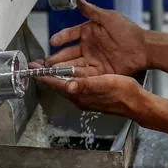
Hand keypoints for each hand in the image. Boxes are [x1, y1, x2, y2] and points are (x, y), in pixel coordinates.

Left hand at [34, 73, 149, 119]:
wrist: (136, 102)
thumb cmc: (123, 93)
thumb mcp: (105, 84)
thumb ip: (86, 85)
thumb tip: (69, 86)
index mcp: (80, 95)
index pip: (56, 84)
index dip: (43, 76)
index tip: (31, 68)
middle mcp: (79, 97)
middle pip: (57, 85)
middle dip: (45, 75)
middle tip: (35, 65)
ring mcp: (85, 97)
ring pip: (64, 85)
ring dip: (54, 76)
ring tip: (47, 67)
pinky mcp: (91, 95)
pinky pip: (73, 85)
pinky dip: (66, 77)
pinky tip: (68, 72)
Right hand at [45, 0, 147, 76]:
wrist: (143, 48)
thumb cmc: (128, 31)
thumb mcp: (108, 18)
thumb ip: (91, 11)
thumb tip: (79, 0)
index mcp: (88, 33)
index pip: (69, 35)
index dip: (61, 38)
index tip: (52, 41)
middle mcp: (88, 47)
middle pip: (68, 53)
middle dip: (56, 58)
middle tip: (45, 63)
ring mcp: (93, 60)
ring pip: (73, 65)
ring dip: (62, 69)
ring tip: (51, 72)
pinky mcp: (99, 72)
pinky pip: (84, 75)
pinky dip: (75, 77)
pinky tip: (66, 79)